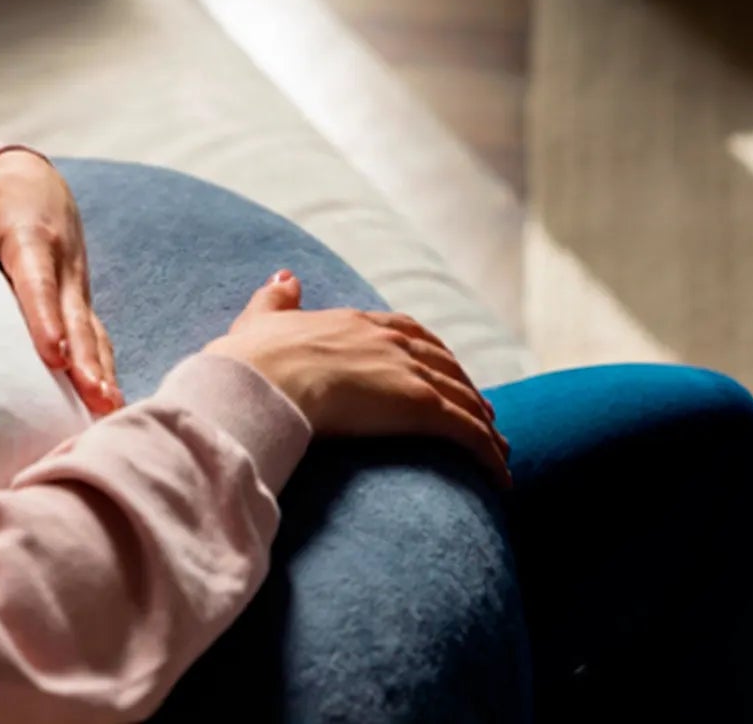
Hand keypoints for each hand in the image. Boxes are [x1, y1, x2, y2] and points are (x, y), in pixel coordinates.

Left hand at [0, 150, 122, 414]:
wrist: (40, 191)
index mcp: (34, 242)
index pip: (40, 285)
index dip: (47, 320)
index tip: (54, 355)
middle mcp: (64, 270)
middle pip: (76, 319)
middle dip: (86, 359)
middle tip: (95, 395)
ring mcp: (76, 291)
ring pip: (92, 333)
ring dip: (101, 370)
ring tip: (108, 408)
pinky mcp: (80, 307)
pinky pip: (96, 339)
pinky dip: (103, 369)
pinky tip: (107, 404)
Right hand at [204, 271, 508, 487]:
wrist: (260, 380)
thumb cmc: (251, 361)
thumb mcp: (262, 321)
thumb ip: (276, 299)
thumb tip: (285, 275)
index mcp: (356, 323)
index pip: (408, 333)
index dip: (429, 353)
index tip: (441, 369)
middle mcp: (390, 342)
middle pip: (445, 364)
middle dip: (465, 388)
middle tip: (482, 411)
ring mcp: (409, 372)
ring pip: (463, 398)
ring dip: (484, 423)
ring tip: (499, 449)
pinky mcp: (421, 406)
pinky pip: (467, 433)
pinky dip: (489, 454)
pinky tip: (501, 478)